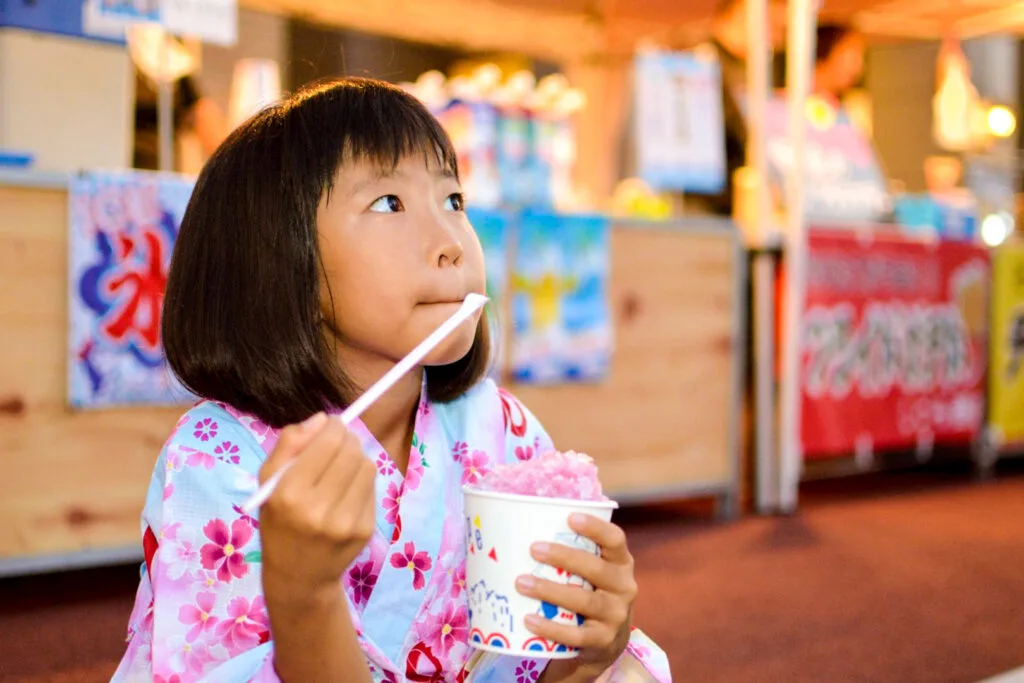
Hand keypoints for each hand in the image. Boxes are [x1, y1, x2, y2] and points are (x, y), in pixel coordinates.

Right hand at [258, 413, 375, 598]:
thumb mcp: (268, 483)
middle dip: (346, 439)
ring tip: (340, 468)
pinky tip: (346, 491)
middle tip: (338, 441)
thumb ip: (288, 444)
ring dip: (356, 457)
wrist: (299, 576)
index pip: (327, 443)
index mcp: (288, 494)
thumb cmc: (279, 522)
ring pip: (367, 466)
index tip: (330, 425)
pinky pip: (371, 487)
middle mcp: (318, 509)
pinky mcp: (364, 529)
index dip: (333, 426)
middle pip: (351, 451)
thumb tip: (322, 419)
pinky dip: (361, 480)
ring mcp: (345, 521)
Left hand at [516, 514, 637, 679]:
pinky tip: (529, 619)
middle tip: (533, 549)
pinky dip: (551, 628)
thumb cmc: (590, 591)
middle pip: (597, 569)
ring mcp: (616, 615)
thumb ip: (574, 551)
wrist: (607, 641)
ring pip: (584, 601)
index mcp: (621, 562)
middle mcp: (624, 587)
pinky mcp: (603, 640)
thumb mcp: (592, 571)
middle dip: (564, 557)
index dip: (596, 527)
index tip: (570, 517)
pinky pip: (576, 635)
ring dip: (551, 591)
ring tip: (521, 583)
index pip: (615, 539)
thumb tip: (525, 521)